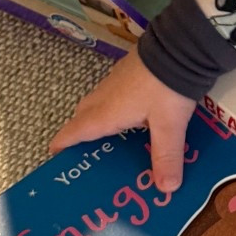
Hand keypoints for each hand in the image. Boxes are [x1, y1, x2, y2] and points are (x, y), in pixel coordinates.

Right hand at [47, 45, 195, 193]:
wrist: (180, 45)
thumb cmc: (166, 89)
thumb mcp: (169, 126)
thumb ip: (166, 156)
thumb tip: (166, 190)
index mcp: (107, 113)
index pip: (75, 131)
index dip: (63, 143)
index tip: (54, 154)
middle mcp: (106, 95)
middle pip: (84, 115)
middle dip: (81, 132)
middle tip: (90, 151)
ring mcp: (117, 79)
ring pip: (99, 101)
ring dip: (100, 117)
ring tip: (115, 137)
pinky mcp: (131, 68)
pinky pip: (114, 92)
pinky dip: (116, 105)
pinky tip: (136, 113)